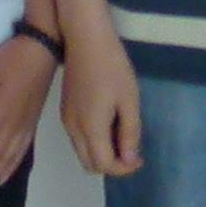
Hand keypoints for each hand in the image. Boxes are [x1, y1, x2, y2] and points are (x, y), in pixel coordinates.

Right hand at [59, 24, 144, 178]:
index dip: (124, 168)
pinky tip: (109, 123)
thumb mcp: (129, 100)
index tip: (140, 158)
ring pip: (83, 152)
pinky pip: (78, 138)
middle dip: (112, 165)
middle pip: (90, 164)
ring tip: (123, 135)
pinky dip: (94, 142)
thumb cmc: (112, 67)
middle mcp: (73, 129)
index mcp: (90, 128)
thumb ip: (129, 133)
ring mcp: (67, 120)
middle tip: (132, 150)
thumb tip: (129, 159)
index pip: (104, 165)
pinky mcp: (65, 110)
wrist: (85, 38)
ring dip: (102, 153)